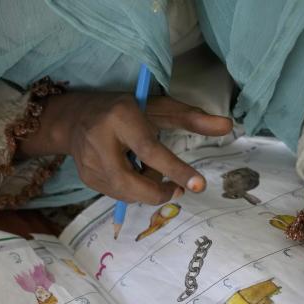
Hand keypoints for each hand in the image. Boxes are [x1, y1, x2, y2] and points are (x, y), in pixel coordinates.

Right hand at [19, 93, 232, 203]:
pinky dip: (132, 190)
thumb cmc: (125, 110)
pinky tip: (131, 173)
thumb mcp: (158, 107)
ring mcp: (89, 163)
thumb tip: (228, 126)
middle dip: (159, 192)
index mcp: (120, 117)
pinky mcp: (86, 179)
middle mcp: (100, 141)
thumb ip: (192, 118)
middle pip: (132, 183)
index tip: (198, 185)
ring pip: (127, 194)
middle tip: (176, 190)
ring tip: (148, 171)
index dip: (175, 169)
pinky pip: (118, 196)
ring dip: (146, 190)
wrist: (75, 118)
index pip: (150, 150)